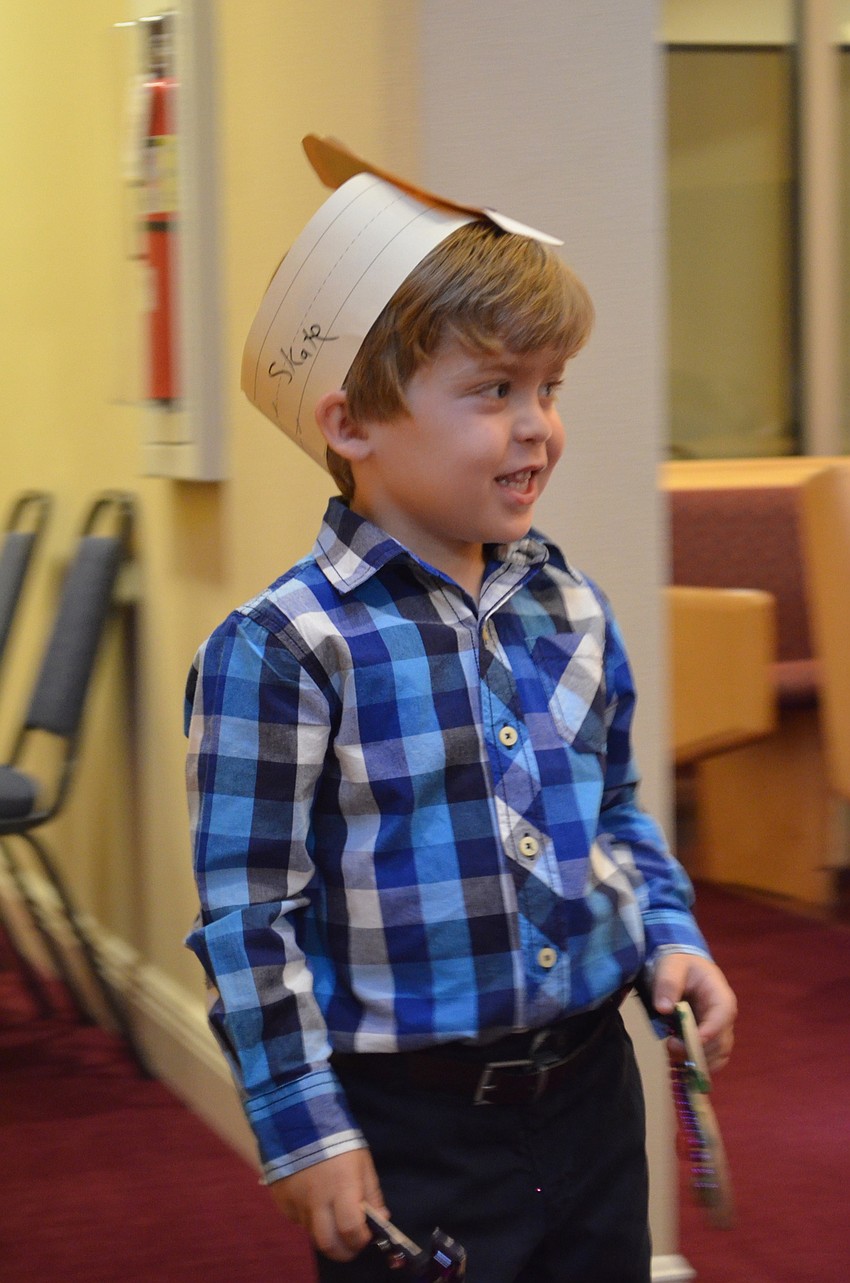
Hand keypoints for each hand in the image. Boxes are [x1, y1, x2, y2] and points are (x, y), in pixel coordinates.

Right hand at [268, 1148, 388, 1261]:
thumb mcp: (362, 1163)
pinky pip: (296, 1219)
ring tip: (332, 1217)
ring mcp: (296, 1202)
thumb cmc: (338, 1140)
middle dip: (341, 1251)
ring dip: (325, 1233)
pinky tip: (313, 1203)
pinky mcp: (281, 1199)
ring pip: (311, 1232)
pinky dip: (307, 1219)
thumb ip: (371, 1194)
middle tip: (349, 1245)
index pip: (351, 1230)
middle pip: (327, 1243)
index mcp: (341, 1188)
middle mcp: (317, 1200)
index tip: (365, 1236)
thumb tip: (380, 1220)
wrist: (300, 1119)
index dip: (360, 1240)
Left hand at [652, 953, 736, 1072]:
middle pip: (721, 1042)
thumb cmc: (680, 964)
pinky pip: (709, 1058)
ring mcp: (718, 1030)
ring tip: (672, 1050)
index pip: (723, 1016)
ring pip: (717, 1055)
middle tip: (671, 1045)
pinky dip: (695, 1063)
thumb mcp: (672, 966)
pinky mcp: (709, 1039)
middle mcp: (724, 1017)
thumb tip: (663, 1008)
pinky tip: (677, 1057)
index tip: (692, 1041)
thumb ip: (668, 984)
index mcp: (721, 996)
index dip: (710, 1031)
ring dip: (696, 1060)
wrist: (682, 967)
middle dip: (697, 1049)